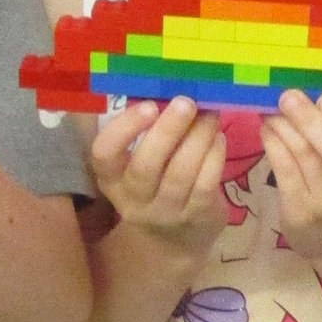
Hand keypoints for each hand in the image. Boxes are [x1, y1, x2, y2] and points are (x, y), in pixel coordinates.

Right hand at [90, 96, 227, 256]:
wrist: (175, 239)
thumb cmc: (155, 181)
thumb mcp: (138, 161)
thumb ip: (146, 129)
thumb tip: (169, 82)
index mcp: (111, 177)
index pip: (103, 154)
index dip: (123, 129)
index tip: (148, 105)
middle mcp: (133, 198)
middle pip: (145, 166)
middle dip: (167, 130)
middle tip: (186, 102)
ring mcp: (165, 211)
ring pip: (180, 174)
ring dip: (197, 138)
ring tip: (210, 114)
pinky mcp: (195, 217)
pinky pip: (205, 185)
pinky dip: (214, 157)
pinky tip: (218, 137)